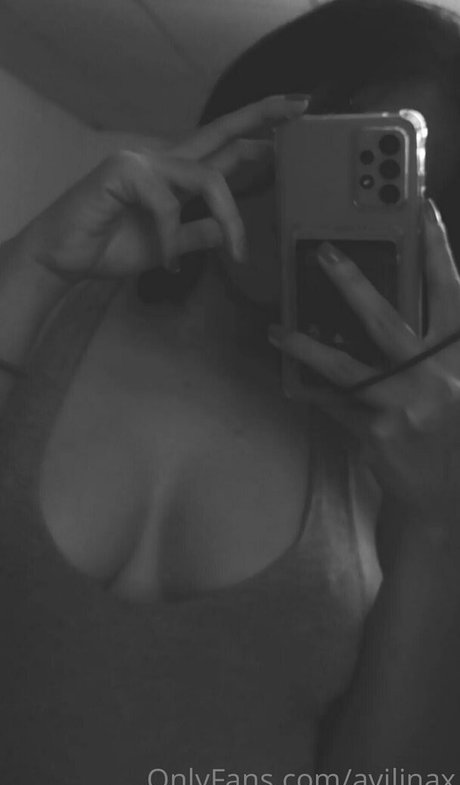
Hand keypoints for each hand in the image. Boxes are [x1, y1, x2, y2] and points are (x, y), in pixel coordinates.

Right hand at [17, 95, 307, 282]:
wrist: (63, 259)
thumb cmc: (108, 248)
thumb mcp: (168, 248)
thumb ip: (196, 235)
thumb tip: (226, 232)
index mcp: (175, 175)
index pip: (223, 148)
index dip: (257, 138)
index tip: (291, 132)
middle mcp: (164, 160)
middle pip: (221, 130)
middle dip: (262, 116)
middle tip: (302, 105)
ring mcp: (144, 161)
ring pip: (208, 177)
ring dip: (231, 219)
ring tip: (238, 253)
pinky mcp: (125, 172)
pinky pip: (169, 205)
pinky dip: (173, 238)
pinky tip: (169, 263)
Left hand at [269, 200, 459, 541]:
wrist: (446, 495)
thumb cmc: (452, 430)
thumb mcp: (455, 380)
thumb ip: (437, 345)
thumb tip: (402, 302)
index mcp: (459, 356)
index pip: (450, 291)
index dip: (437, 249)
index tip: (422, 210)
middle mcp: (436, 376)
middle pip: (387, 319)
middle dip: (352, 283)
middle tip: (323, 253)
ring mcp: (404, 406)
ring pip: (345, 366)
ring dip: (306, 345)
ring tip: (276, 330)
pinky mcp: (377, 432)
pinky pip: (337, 403)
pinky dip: (316, 391)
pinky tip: (294, 380)